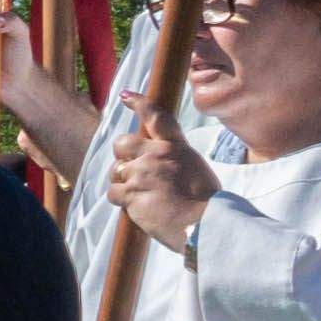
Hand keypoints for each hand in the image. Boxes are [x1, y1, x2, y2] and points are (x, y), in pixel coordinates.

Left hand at [98, 107, 212, 249]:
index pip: (156, 118)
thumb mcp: (196, 170)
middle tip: (131, 172)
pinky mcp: (131, 192)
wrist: (205, 223)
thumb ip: (175, 162)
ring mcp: (142, 172)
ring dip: (123, 184)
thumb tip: (162, 167)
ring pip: (115, 171)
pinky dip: (121, 201)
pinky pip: (113, 193)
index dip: (139, 104)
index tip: (125, 96)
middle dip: (122, 156)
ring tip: (143, 197)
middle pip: (122, 143)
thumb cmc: (207, 203)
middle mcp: (157, 154)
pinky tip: (136, 208)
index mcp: (176, 147)